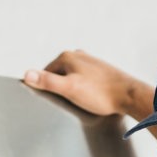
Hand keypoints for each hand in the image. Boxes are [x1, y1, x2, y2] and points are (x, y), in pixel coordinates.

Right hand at [23, 50, 155, 122]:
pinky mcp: (98, 71)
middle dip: (61, 89)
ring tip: (84, 100)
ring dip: (73, 90)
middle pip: (58, 75)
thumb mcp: (69, 89)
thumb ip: (47, 81)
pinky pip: (82, 81)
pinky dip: (83, 90)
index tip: (58, 99)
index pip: (45, 73)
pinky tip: (91, 98)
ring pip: (70, 78)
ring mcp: (89, 62)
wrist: (129, 96)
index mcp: (67, 56)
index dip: (49, 89)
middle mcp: (78, 55)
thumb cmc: (101, 94)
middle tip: (72, 101)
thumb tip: (27, 75)